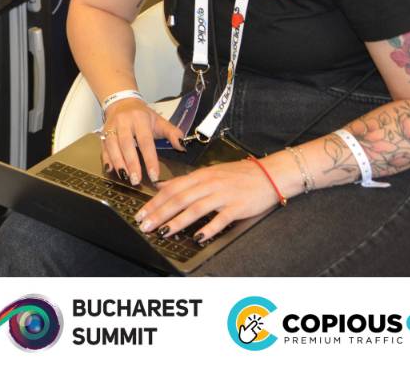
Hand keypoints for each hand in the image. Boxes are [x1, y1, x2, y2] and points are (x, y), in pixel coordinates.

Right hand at [100, 98, 185, 186]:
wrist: (122, 102)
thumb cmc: (143, 116)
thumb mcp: (159, 121)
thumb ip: (172, 133)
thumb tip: (183, 146)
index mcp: (140, 119)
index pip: (145, 141)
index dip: (149, 159)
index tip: (154, 175)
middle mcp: (124, 122)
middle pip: (126, 144)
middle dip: (131, 163)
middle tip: (136, 180)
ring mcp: (111, 127)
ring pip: (112, 146)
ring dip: (118, 163)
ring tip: (125, 177)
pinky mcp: (103, 132)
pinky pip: (103, 146)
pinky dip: (106, 158)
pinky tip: (110, 170)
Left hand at [133, 159, 282, 242]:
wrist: (269, 174)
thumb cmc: (239, 174)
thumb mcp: (209, 172)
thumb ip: (185, 181)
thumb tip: (162, 186)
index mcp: (200, 175)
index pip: (171, 189)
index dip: (154, 202)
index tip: (140, 213)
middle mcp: (209, 184)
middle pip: (178, 199)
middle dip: (159, 213)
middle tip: (144, 225)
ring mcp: (223, 195)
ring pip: (195, 209)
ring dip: (177, 222)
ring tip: (163, 232)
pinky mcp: (237, 207)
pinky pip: (220, 219)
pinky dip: (208, 228)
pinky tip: (197, 237)